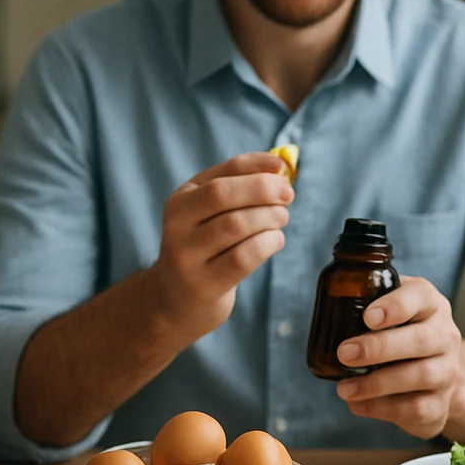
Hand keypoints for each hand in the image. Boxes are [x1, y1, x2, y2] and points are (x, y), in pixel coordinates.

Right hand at [148, 152, 291, 340]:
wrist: (176, 298)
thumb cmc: (205, 247)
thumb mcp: (207, 215)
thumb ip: (237, 188)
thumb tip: (279, 169)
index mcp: (180, 201)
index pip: (221, 174)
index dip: (255, 166)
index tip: (282, 168)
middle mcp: (177, 226)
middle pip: (221, 195)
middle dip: (263, 189)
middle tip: (287, 196)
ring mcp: (187, 256)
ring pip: (235, 224)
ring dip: (269, 217)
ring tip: (281, 218)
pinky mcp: (204, 284)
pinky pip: (243, 257)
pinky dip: (267, 244)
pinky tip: (275, 240)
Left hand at [335, 275, 464, 438]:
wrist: (441, 370)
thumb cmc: (405, 332)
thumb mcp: (391, 309)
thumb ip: (366, 303)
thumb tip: (327, 311)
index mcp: (429, 304)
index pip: (420, 296)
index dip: (395, 306)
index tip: (368, 317)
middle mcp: (445, 336)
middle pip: (421, 340)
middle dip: (379, 347)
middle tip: (344, 353)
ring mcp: (448, 371)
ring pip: (421, 376)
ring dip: (378, 384)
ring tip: (344, 388)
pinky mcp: (441, 404)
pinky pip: (417, 408)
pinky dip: (383, 408)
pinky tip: (358, 404)